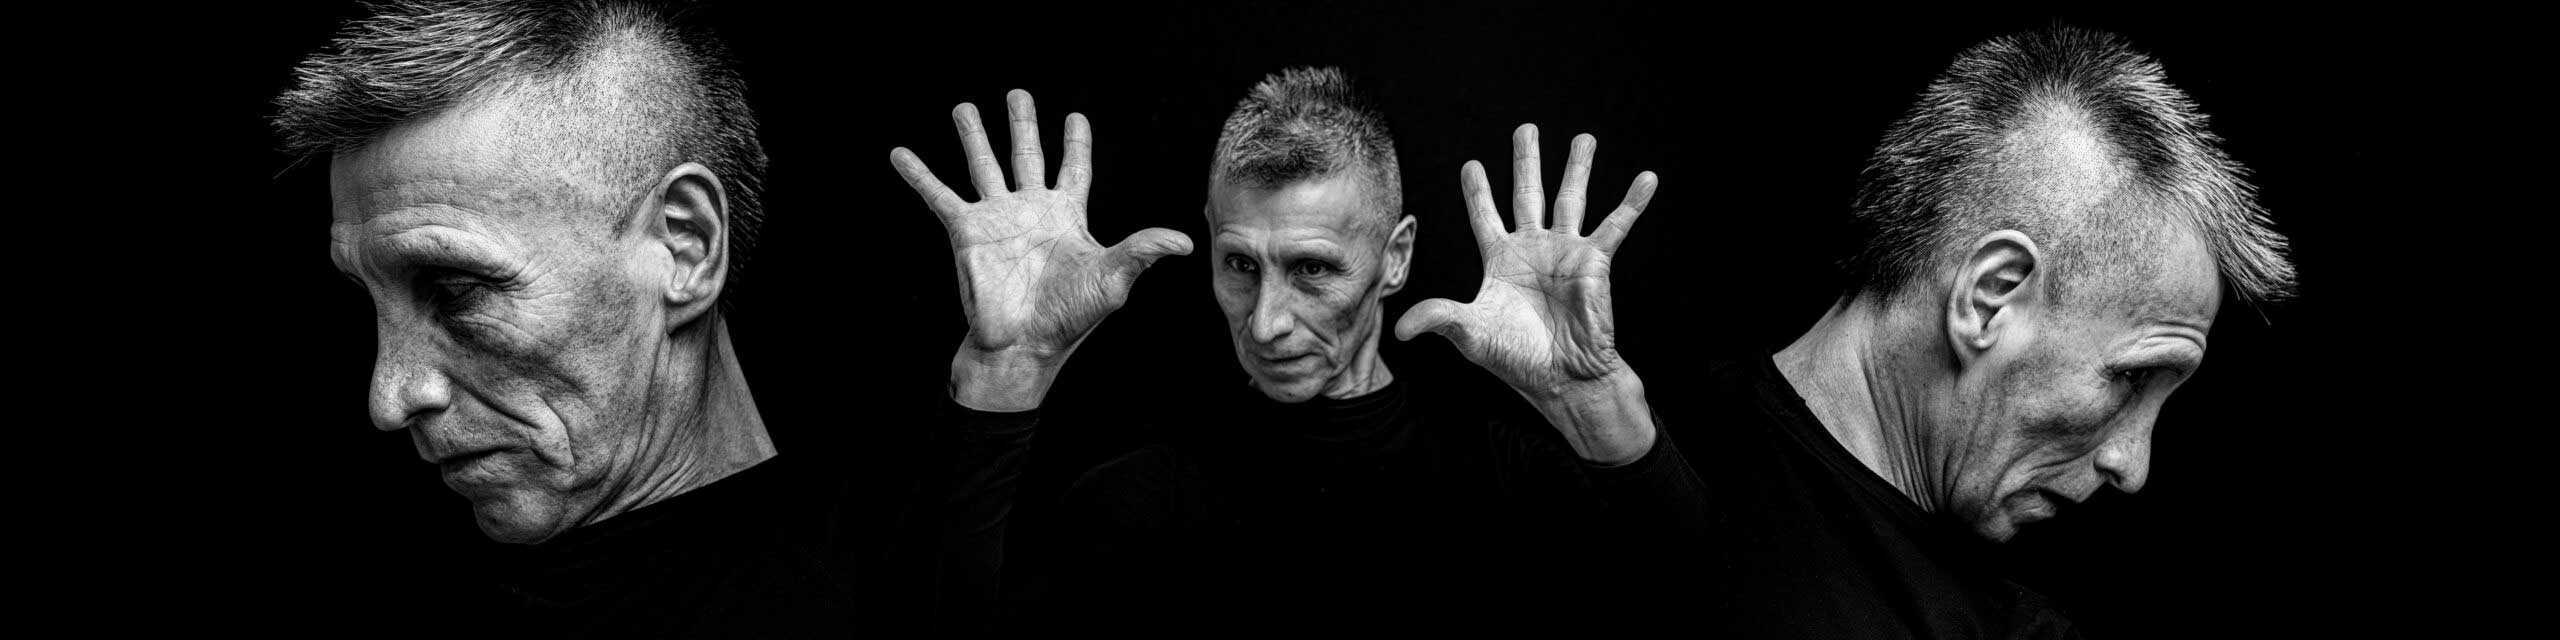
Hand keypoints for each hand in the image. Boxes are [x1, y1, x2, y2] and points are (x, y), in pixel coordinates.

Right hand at [892, 90, 1192, 410]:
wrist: (1024, 344)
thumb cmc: (1069, 317)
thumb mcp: (1112, 280)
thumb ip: (1141, 251)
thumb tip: (1186, 243)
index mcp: (1067, 217)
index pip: (1074, 170)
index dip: (1075, 144)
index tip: (1075, 117)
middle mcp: (1031, 211)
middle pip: (1027, 156)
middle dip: (1023, 124)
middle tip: (1018, 93)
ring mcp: (997, 218)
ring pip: (983, 165)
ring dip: (973, 136)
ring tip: (963, 107)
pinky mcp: (967, 232)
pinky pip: (939, 195)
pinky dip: (919, 174)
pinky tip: (900, 153)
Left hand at [1396, 124, 1658, 462]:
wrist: (1562, 377)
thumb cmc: (1517, 358)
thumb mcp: (1471, 334)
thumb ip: (1439, 319)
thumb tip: (1399, 328)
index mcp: (1501, 261)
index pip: (1485, 217)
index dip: (1478, 192)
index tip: (1472, 165)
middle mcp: (1533, 250)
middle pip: (1527, 194)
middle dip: (1526, 161)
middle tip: (1526, 128)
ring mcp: (1565, 252)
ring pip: (1570, 199)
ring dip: (1578, 167)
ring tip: (1585, 137)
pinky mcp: (1594, 262)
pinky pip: (1616, 225)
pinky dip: (1632, 202)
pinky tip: (1647, 178)